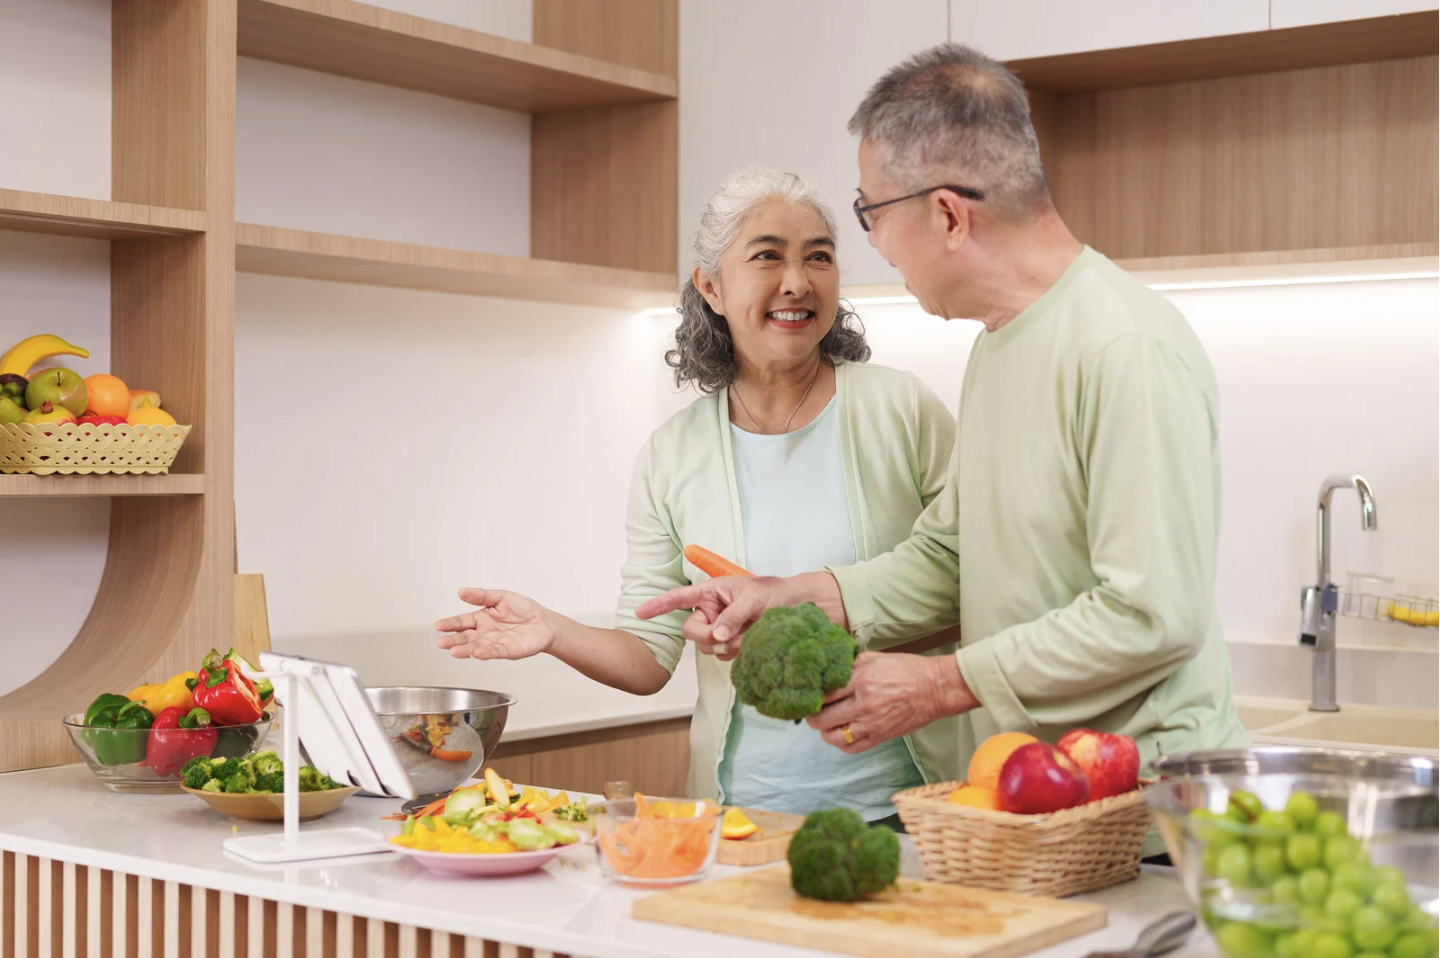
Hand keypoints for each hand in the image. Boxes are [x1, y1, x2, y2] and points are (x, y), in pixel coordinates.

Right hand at [434, 588, 557, 660]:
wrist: (545, 622)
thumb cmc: (524, 609)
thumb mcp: (502, 597)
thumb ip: (482, 596)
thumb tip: (462, 591)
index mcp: (482, 618)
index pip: (462, 622)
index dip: (450, 623)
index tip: (438, 625)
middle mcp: (486, 633)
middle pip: (466, 637)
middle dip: (453, 640)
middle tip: (441, 643)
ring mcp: (496, 643)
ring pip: (477, 647)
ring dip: (465, 650)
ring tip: (453, 651)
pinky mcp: (508, 651)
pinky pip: (495, 652)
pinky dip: (486, 653)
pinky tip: (477, 653)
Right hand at [636, 575, 791, 658]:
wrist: (794, 608)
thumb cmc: (773, 594)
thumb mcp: (753, 598)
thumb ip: (733, 615)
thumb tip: (716, 635)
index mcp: (711, 592)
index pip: (679, 598)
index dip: (659, 605)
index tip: (640, 613)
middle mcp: (710, 610)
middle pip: (691, 631)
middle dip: (707, 636)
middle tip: (727, 636)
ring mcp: (719, 628)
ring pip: (707, 646)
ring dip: (725, 646)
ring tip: (748, 635)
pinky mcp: (729, 643)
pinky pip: (721, 655)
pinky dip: (733, 653)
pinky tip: (748, 642)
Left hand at [806, 652, 976, 752]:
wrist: (935, 689)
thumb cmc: (907, 670)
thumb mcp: (875, 658)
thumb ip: (851, 664)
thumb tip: (830, 670)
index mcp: (861, 681)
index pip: (825, 694)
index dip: (813, 696)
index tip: (810, 695)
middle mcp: (863, 705)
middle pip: (823, 718)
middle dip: (813, 716)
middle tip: (814, 711)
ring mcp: (872, 724)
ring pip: (834, 737)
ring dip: (825, 732)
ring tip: (827, 724)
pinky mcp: (880, 737)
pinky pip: (852, 748)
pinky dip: (842, 744)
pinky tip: (842, 734)